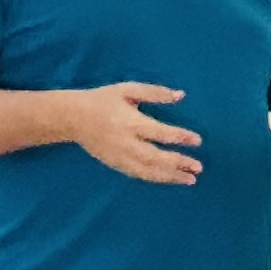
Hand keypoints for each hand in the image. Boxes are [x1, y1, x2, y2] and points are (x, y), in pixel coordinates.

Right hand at [64, 81, 202, 185]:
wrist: (72, 117)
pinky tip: (169, 179)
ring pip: (148, 171)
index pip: (160, 132)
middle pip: (156, 157)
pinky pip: (138, 174)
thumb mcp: (128, 90)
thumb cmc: (103, 100)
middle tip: (198, 167)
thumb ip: (154, 93)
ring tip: (189, 180)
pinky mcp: (115, 164)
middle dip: (178, 163)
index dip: (180, 137)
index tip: (197, 141)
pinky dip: (155, 178)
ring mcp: (120, 156)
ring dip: (170, 176)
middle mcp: (126, 142)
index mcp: (130, 122)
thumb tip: (180, 95)